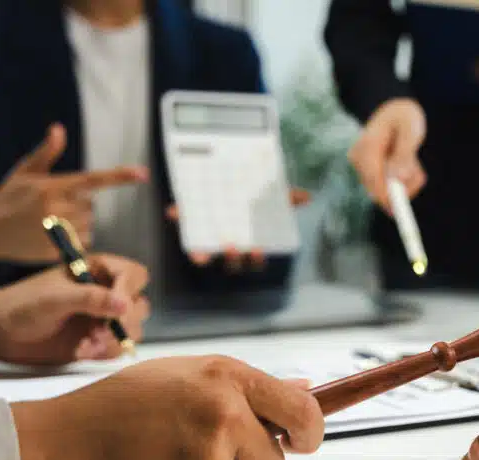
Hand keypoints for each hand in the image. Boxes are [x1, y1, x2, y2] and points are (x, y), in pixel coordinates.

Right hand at [0, 123, 149, 264]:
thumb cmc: (7, 198)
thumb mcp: (24, 172)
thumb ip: (46, 153)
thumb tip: (59, 129)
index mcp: (52, 187)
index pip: (92, 180)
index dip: (119, 176)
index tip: (142, 173)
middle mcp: (57, 209)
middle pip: (90, 206)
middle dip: (78, 205)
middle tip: (52, 207)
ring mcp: (58, 233)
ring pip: (89, 225)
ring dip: (78, 223)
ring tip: (51, 222)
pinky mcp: (58, 252)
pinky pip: (82, 243)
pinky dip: (74, 240)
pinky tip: (52, 236)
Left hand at [0, 254, 150, 365]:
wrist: (0, 334)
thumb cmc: (22, 305)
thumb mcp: (55, 298)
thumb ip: (91, 299)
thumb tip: (125, 305)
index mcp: (97, 270)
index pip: (134, 275)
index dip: (129, 291)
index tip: (117, 308)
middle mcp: (105, 293)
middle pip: (140, 304)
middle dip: (123, 321)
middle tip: (100, 330)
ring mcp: (102, 318)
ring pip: (133, 330)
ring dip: (112, 340)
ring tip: (87, 343)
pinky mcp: (97, 340)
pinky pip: (116, 349)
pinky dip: (102, 353)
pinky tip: (80, 350)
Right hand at [10, 356, 324, 459]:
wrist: (56, 449)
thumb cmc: (113, 408)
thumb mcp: (179, 375)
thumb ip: (240, 385)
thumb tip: (302, 387)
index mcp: (223, 377)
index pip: (300, 409)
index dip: (310, 429)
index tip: (305, 438)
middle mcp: (223, 414)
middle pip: (278, 456)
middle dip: (259, 459)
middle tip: (221, 452)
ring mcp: (209, 459)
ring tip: (171, 455)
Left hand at [166, 188, 311, 269]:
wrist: (227, 177)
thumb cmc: (251, 195)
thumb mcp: (271, 194)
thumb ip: (287, 197)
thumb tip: (306, 196)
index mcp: (249, 240)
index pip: (255, 259)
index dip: (256, 258)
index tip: (257, 248)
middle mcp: (229, 242)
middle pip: (231, 262)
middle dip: (232, 258)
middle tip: (232, 246)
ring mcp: (209, 236)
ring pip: (205, 254)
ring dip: (202, 255)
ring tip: (201, 254)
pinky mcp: (192, 223)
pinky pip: (182, 222)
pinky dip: (178, 216)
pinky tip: (172, 211)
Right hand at [349, 98, 426, 210]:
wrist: (395, 110)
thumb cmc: (404, 116)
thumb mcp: (410, 130)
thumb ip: (404, 154)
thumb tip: (397, 180)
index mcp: (366, 147)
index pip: (373, 181)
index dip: (388, 198)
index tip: (400, 210)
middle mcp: (360, 159)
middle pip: (379, 191)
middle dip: (403, 188)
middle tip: (417, 168)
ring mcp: (363, 167)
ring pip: (386, 191)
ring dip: (406, 183)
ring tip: (413, 160)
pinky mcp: (370, 173)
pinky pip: (389, 187)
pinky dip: (404, 181)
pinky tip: (408, 163)